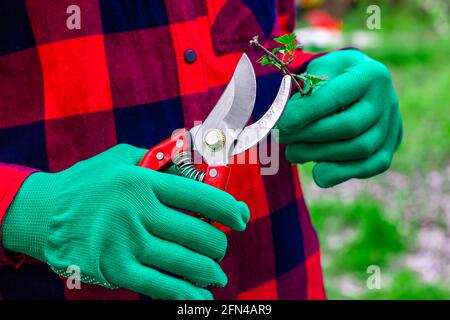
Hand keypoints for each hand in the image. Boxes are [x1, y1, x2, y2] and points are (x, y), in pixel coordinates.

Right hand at [2, 144, 249, 298]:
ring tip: (216, 274)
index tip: (240, 217)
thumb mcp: (123, 159)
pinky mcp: (114, 268)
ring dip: (207, 270)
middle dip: (217, 244)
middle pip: (195, 232)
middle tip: (219, 247)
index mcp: (143, 180)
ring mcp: (125, 241)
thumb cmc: (91, 182)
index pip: (199, 195)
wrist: (45, 212)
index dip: (227, 208)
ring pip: (182, 261)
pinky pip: (158, 285)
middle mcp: (137, 210)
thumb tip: (198, 160)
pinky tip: (200, 298)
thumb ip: (159, 159)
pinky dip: (184, 294)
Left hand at [277, 49, 401, 186]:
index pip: (335, 97)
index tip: (279, 124)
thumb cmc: (329, 77)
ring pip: (360, 149)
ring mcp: (392, 124)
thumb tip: (286, 121)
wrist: (355, 82)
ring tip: (293, 153)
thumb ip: (306, 92)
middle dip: (309, 136)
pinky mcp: (390, 146)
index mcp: (369, 73)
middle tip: (282, 138)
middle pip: (349, 127)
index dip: (305, 114)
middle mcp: (387, 98)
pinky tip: (318, 172)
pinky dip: (342, 172)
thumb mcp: (317, 71)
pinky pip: (370, 166)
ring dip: (320, 155)